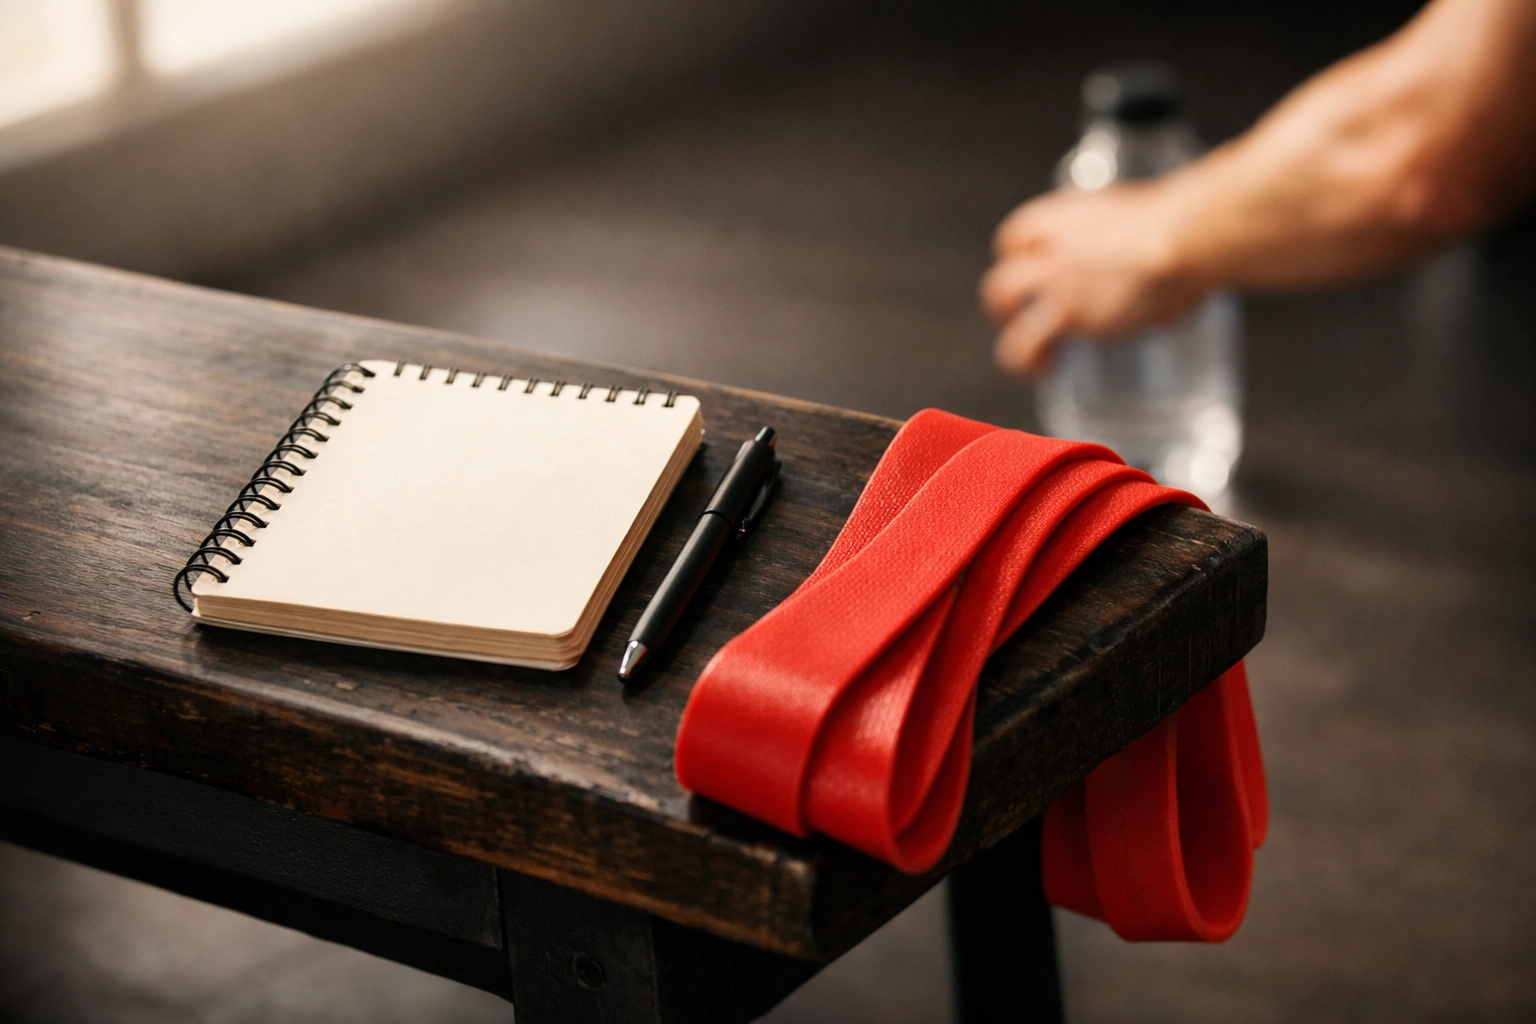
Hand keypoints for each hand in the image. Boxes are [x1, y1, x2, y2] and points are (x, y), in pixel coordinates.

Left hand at [979, 181, 1209, 376]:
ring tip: (1034, 353)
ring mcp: (1056, 276)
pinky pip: (1023, 343)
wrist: (1189, 236)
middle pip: (1004, 263)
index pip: (1020, 235)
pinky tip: (1048, 370)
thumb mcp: (1149, 224)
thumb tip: (1162, 271)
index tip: (1039, 274)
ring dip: (1012, 322)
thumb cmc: (1189, 227)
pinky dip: (1030, 360)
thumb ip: (1136, 246)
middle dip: (1008, 297)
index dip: (1023, 258)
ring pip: (999, 297)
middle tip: (1031, 319)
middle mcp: (1053, 242)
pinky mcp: (1067, 313)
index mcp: (1069, 215)